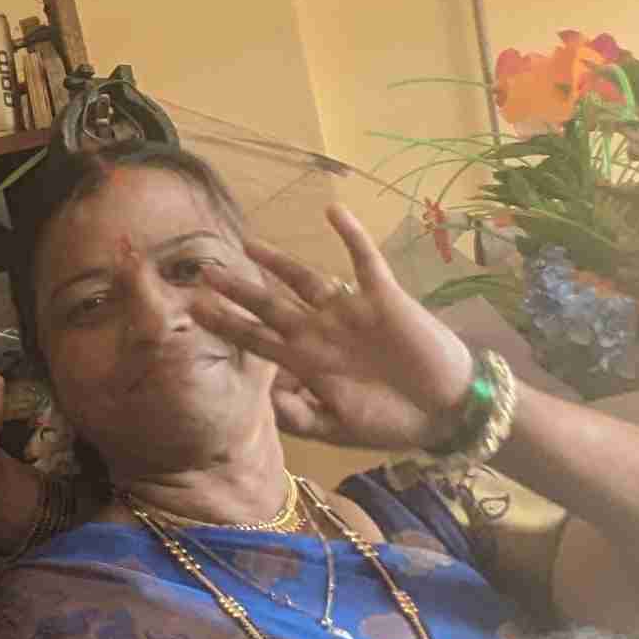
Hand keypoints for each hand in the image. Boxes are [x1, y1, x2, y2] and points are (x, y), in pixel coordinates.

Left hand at [186, 205, 475, 452]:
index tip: (193, 310)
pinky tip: (333, 211)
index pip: (256, 339)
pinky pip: (364, 261)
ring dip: (279, 263)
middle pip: (270, 305)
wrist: (444, 409)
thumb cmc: (391, 420)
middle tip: (202, 271)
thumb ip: (299, 417)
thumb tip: (262, 401)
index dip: (226, 324)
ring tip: (248, 244)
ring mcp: (350, 312)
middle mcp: (321, 331)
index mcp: (306, 362)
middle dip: (237, 290)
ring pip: (306, 280)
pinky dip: (351, 236)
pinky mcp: (383, 298)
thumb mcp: (337, 427)